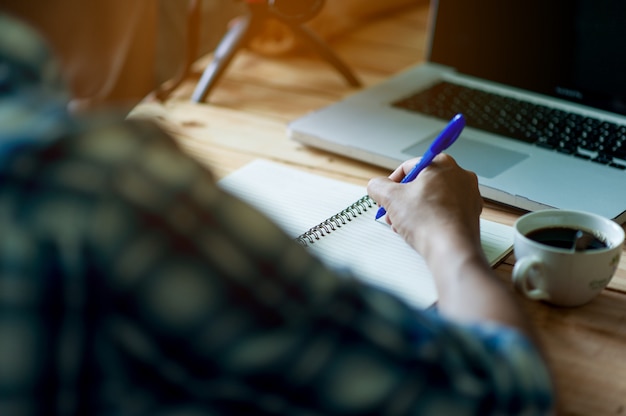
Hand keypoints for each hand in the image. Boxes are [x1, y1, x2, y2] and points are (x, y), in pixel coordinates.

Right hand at [367, 154, 482, 256]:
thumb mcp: (391, 198)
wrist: (451, 249)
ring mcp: (468, 195)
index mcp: (442, 163)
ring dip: (414, 210)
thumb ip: (378, 186)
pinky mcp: (471, 214)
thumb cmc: (428, 220)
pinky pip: (445, 211)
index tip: (386, 196)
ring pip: (433, 198)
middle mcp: (460, 175)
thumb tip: (376, 186)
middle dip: (403, 200)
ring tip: (403, 225)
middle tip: (393, 213)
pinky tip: (420, 230)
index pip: (408, 167)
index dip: (391, 183)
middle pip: (421, 184)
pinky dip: (431, 218)